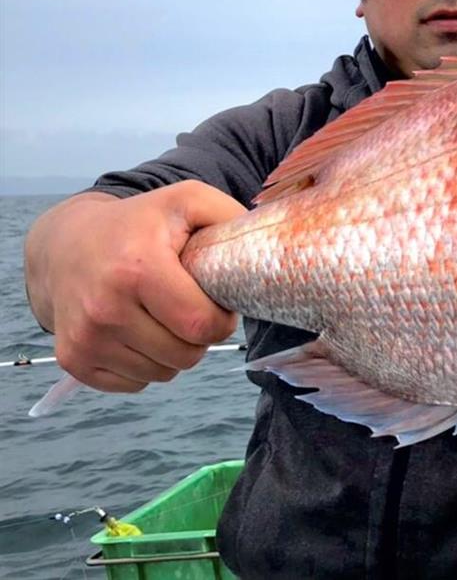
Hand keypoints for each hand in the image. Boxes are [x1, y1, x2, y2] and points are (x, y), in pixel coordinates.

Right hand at [24, 181, 245, 392]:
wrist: (65, 243)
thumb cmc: (138, 223)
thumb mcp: (186, 200)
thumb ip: (228, 215)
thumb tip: (264, 244)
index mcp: (138, 270)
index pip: (201, 325)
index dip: (221, 319)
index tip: (217, 302)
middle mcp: (105, 308)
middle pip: (186, 355)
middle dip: (200, 337)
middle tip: (192, 309)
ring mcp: (85, 338)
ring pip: (162, 374)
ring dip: (174, 353)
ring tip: (163, 317)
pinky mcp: (73, 359)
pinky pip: (134, 384)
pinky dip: (146, 366)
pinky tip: (139, 332)